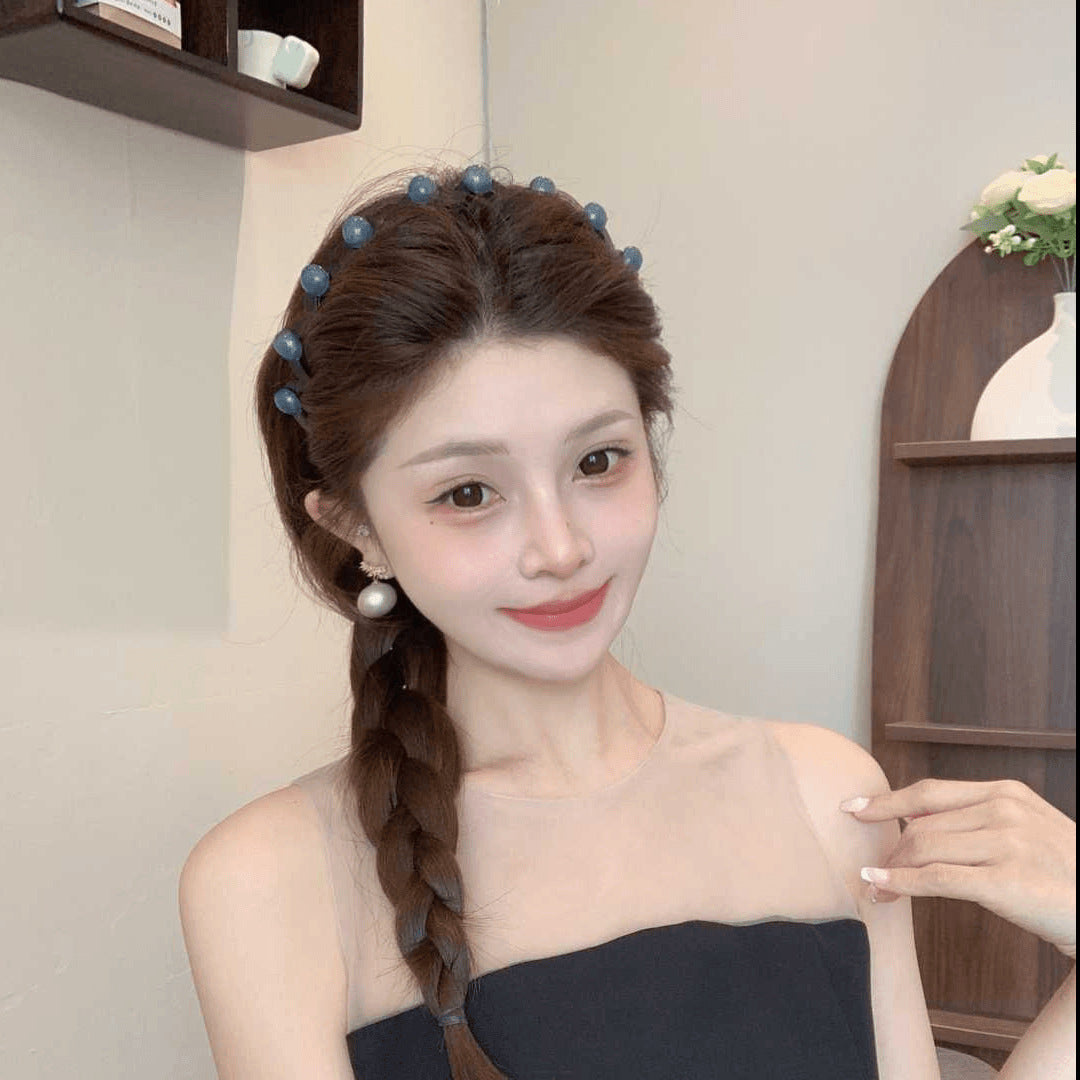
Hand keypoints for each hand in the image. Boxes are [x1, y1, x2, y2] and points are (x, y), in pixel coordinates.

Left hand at [840, 778, 1075, 960]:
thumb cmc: (1065, 874)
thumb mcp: (1027, 830)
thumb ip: (979, 820)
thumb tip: (918, 823)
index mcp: (1005, 793)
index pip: (929, 792)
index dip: (886, 801)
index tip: (854, 808)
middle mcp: (1003, 811)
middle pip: (921, 825)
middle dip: (890, 848)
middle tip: (871, 868)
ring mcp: (1006, 844)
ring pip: (923, 849)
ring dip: (891, 869)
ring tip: (874, 885)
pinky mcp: (1004, 881)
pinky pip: (937, 878)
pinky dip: (902, 882)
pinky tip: (881, 886)